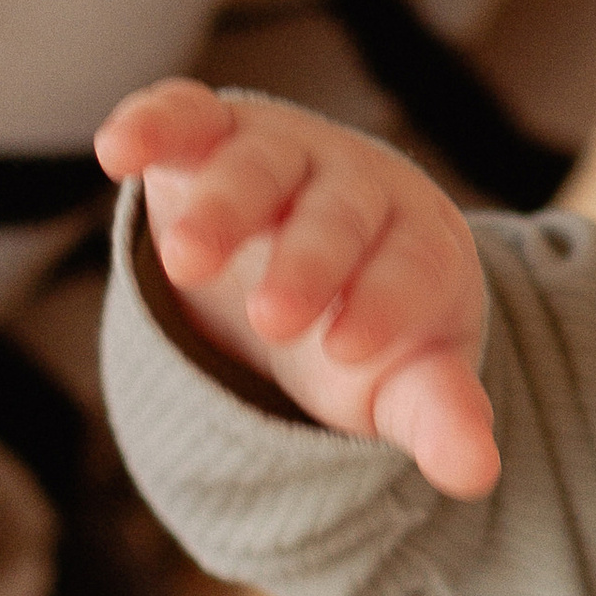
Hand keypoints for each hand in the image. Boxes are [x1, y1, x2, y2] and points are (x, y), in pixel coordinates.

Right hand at [98, 78, 499, 495]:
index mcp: (417, 237)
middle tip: (274, 320)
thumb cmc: (363, 325)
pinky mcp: (206, 139)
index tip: (348, 348)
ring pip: (258, 165)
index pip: (412, 263)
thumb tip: (477, 475)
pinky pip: (183, 120)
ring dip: (224, 206)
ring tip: (187, 263)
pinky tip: (118, 150)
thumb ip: (439, 414)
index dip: (384, 301)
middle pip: (338, 211)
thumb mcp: (402, 376)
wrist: (314, 258)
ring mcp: (279, 154)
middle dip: (309, 260)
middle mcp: (353, 184)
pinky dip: (152, 124)